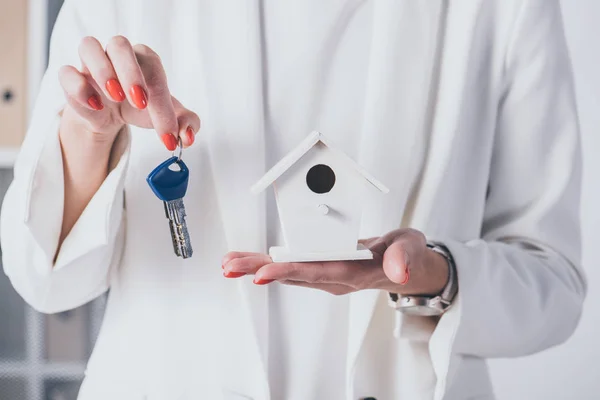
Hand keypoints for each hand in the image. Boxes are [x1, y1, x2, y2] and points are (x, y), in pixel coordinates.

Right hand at [58, 35, 199, 148]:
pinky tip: (96, 106)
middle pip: (120, 44)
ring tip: (116, 98)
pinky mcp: (71, 77)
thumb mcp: (164, 117)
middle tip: (140, 102)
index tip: (168, 133)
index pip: (154, 72)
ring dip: (102, 71)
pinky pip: (67, 72)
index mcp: (144, 59)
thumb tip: (188, 136)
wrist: (108, 116)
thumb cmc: (138, 108)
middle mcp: (117, 54)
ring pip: (88, 46)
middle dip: (130, 72)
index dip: (163, 105)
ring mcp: (91, 62)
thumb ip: (183, 123)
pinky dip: (78, 87)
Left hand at [222, 229, 448, 295]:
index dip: (289, 272)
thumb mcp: (412, 250)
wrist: (405, 266)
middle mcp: (335, 278)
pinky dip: (268, 263)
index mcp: (354, 272)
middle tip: (230, 267)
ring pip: (288, 272)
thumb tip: (399, 272)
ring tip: (229, 263)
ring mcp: (326, 276)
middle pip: (293, 275)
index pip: (318, 272)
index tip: (262, 274)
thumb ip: (405, 258)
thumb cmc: (406, 254)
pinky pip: (291, 267)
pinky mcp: (321, 269)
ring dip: (257, 267)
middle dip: (259, 270)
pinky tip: (249, 261)